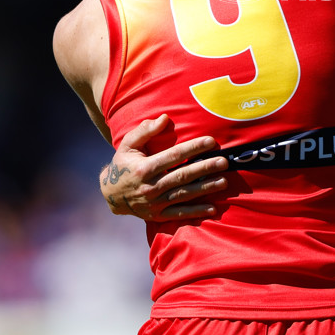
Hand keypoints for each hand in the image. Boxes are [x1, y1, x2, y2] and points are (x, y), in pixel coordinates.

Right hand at [100, 114, 228, 221]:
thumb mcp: (128, 144)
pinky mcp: (158, 216)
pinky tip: (213, 208)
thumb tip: (164, 118)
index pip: (174, 156)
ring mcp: (155, 203)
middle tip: (224, 161)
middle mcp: (151, 186)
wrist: (110, 195)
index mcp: (144, 168)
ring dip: (206, 188)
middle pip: (183, 176)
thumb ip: (145, 131)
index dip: (193, 148)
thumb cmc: (123, 164)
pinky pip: (179, 214)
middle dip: (205, 168)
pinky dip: (196, 212)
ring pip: (184, 195)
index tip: (211, 141)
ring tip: (224, 181)